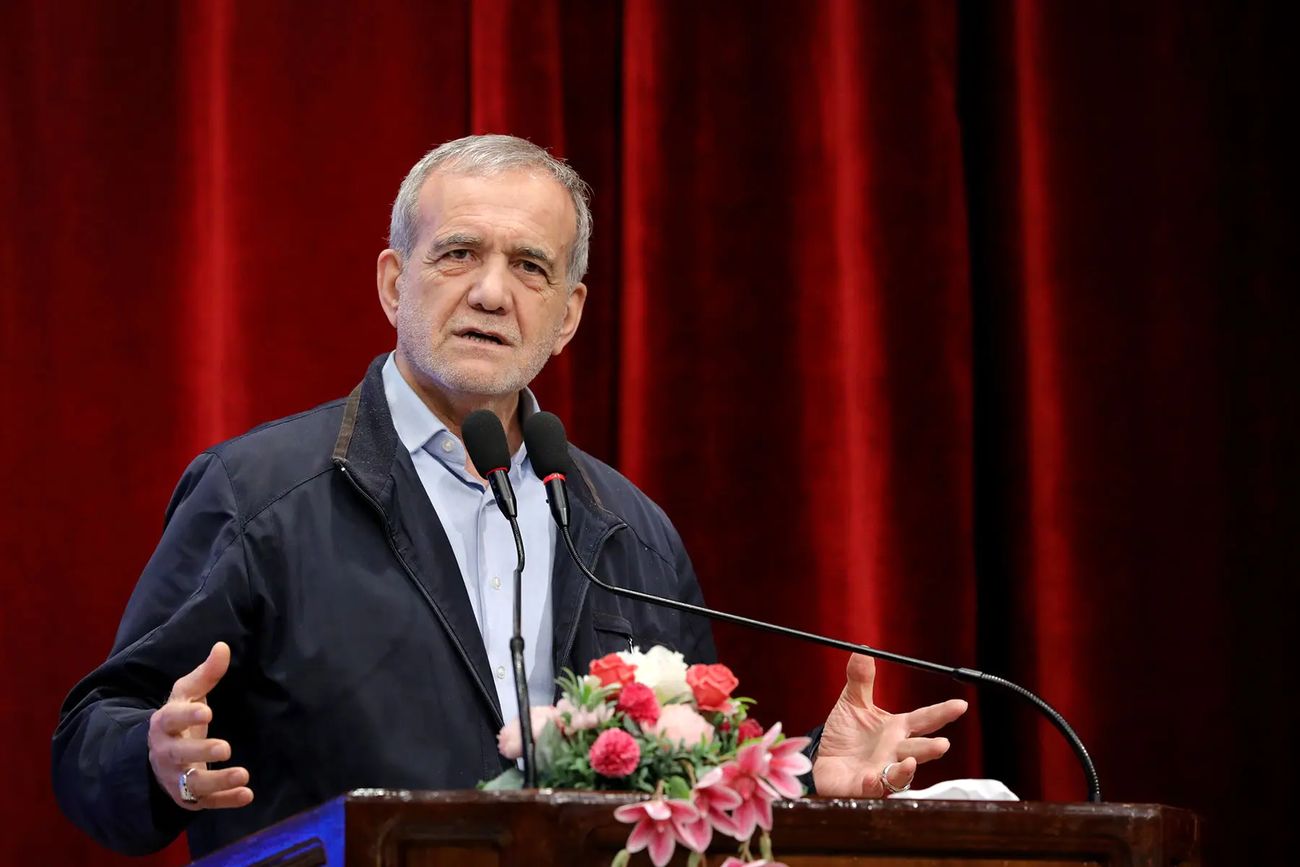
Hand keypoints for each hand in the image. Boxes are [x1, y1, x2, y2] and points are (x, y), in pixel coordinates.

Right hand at [147, 641, 252, 810]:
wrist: (159, 755)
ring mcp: (175, 777)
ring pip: (192, 784)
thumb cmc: (179, 718)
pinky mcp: (189, 797)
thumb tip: (223, 646)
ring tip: (243, 775)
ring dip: (217, 781)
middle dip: (201, 751)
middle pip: (178, 755)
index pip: (171, 720)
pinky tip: (247, 795)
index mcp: (163, 724)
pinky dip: (226, 801)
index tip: (207, 711)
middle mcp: (166, 753)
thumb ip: (206, 674)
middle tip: (226, 747)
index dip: (187, 717)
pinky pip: (206, 802)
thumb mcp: (188, 694)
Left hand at [812, 653, 967, 797]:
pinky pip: (872, 787)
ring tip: (910, 761)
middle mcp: (894, 751)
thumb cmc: (845, 734)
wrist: (824, 760)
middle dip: (930, 748)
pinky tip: (871, 777)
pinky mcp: (864, 786)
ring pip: (900, 773)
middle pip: (917, 749)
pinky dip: (873, 782)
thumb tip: (861, 650)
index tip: (961, 705)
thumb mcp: (852, 703)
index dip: (942, 713)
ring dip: (906, 770)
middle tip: (943, 744)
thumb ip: (860, 679)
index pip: (924, 719)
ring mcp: (881, 770)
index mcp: (896, 729)